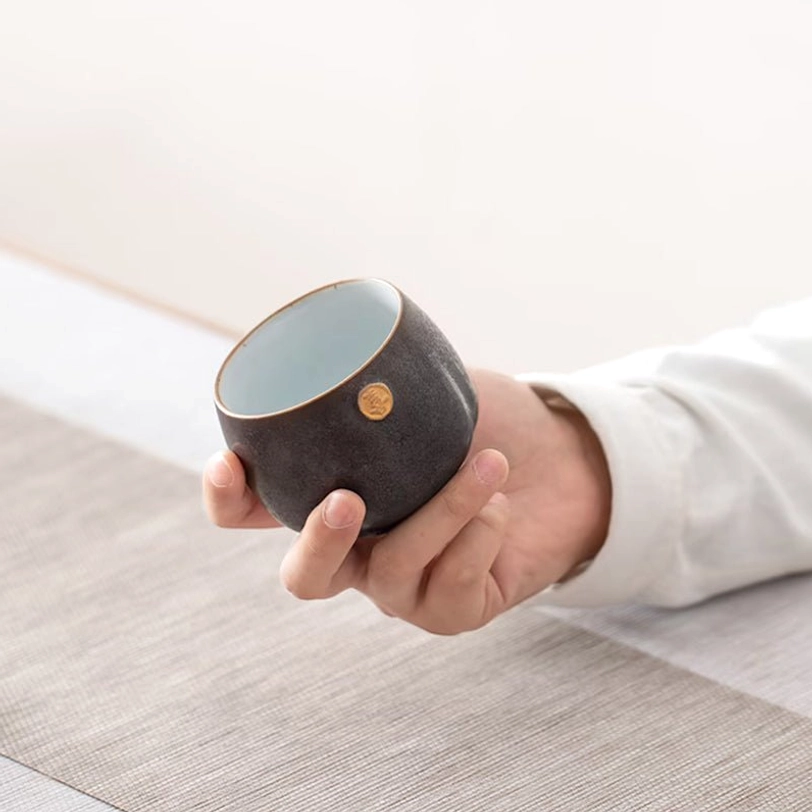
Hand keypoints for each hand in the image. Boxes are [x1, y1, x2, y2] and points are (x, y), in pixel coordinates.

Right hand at [203, 369, 610, 634]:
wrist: (566, 458)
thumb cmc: (489, 421)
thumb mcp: (429, 390)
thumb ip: (384, 383)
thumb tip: (351, 346)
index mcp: (334, 497)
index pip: (255, 512)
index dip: (227, 499)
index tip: (228, 462)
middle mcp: (360, 551)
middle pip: (305, 578)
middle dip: (319, 542)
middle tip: (346, 499)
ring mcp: (404, 587)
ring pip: (394, 571)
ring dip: (442, 510)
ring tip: (489, 462)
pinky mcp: (455, 611)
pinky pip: (453, 588)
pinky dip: (479, 536)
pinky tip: (502, 506)